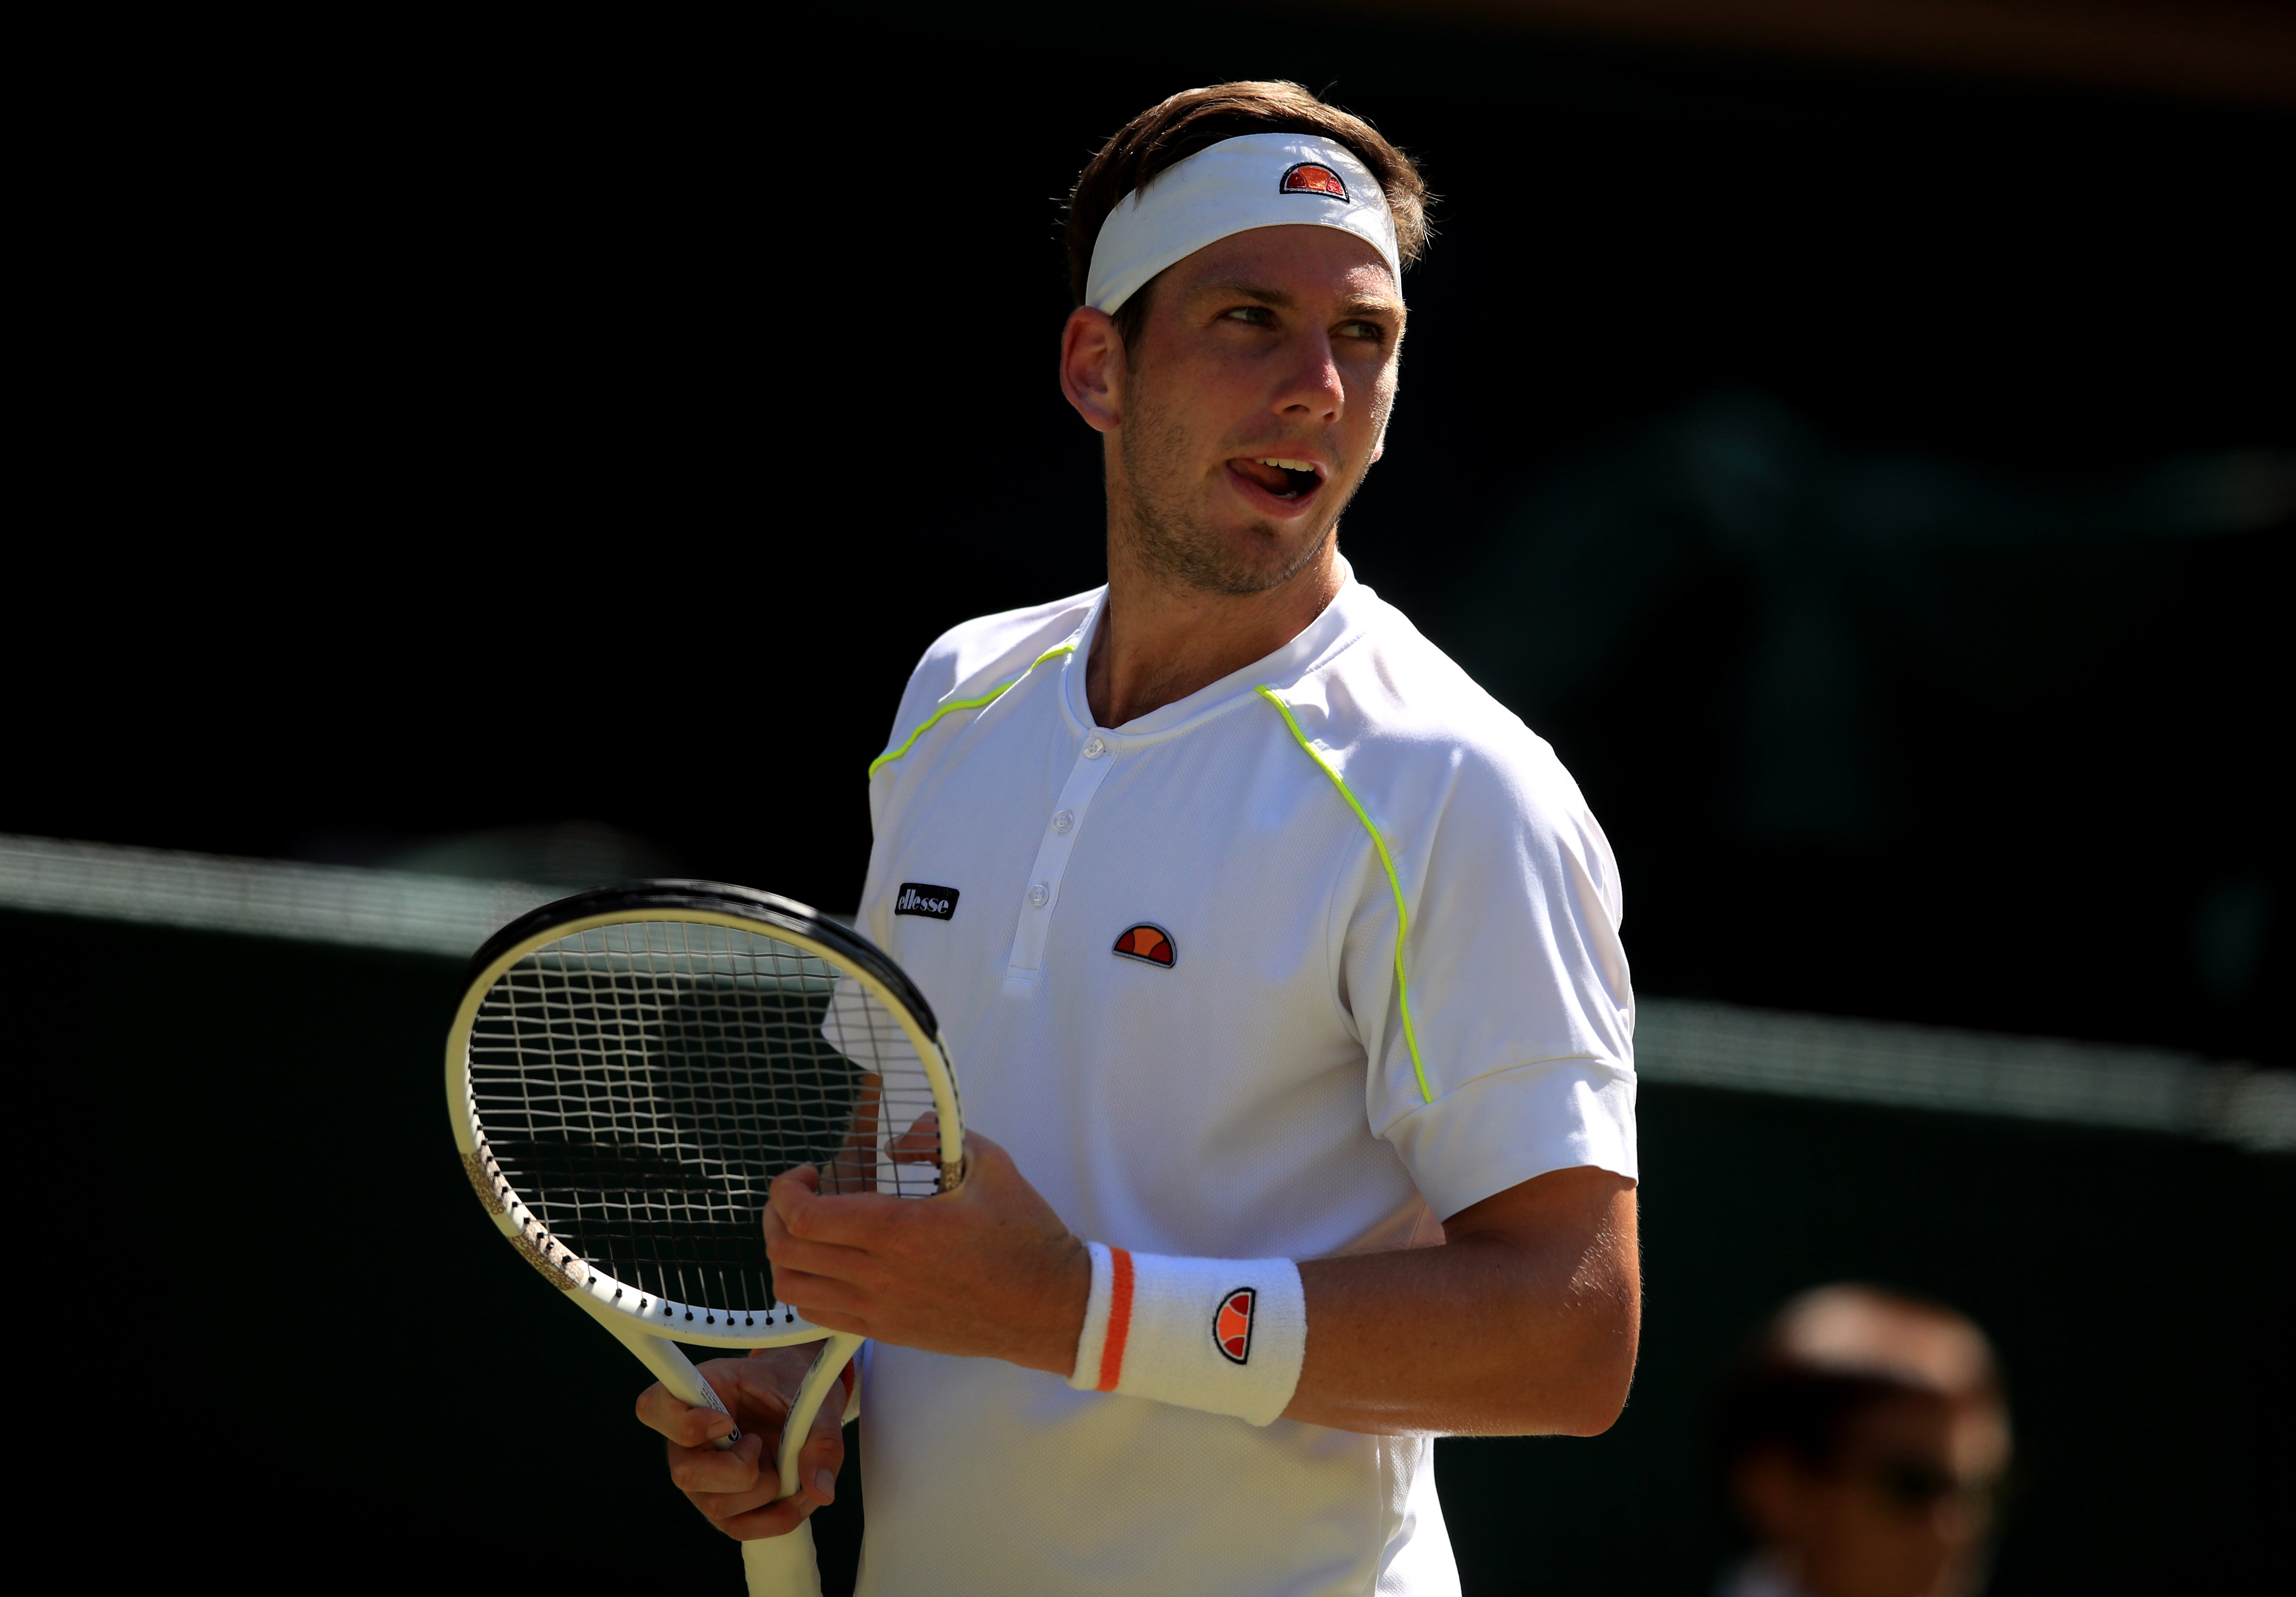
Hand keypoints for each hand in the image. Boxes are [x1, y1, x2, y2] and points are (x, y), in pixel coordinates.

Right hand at [634, 1347, 851, 1539]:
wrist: (803, 1398)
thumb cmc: (794, 1388)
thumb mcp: (815, 1400)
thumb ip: (820, 1438)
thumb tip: (819, 1488)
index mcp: (701, 1392)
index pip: (654, 1407)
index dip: (683, 1422)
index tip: (726, 1421)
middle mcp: (688, 1440)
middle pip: (685, 1474)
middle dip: (739, 1469)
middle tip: (763, 1443)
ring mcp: (701, 1477)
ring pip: (715, 1506)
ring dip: (764, 1490)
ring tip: (781, 1462)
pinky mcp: (720, 1504)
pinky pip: (739, 1529)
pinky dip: (776, 1518)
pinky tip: (797, 1495)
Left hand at [765, 1126, 1089, 1374]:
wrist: (1048, 1307)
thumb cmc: (1025, 1237)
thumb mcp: (990, 1164)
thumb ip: (939, 1137)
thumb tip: (899, 1137)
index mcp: (900, 1230)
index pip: (805, 1216)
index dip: (786, 1189)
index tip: (804, 1173)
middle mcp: (879, 1275)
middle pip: (786, 1251)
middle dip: (775, 1216)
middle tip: (796, 1195)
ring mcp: (879, 1310)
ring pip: (793, 1289)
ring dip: (785, 1255)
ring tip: (805, 1232)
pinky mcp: (887, 1332)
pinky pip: (820, 1316)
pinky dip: (807, 1288)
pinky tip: (829, 1266)